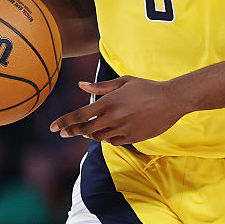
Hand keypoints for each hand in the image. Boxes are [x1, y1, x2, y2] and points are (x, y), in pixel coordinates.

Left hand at [49, 76, 189, 144]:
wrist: (171, 100)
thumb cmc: (146, 87)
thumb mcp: (124, 81)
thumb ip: (101, 86)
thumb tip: (80, 84)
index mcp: (109, 101)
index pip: (81, 115)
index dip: (65, 122)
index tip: (52, 128)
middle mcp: (114, 117)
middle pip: (85, 130)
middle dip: (72, 131)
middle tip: (64, 132)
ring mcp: (123, 129)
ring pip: (98, 137)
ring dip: (91, 134)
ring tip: (88, 129)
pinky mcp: (132, 138)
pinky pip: (113, 142)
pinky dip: (107, 138)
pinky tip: (108, 131)